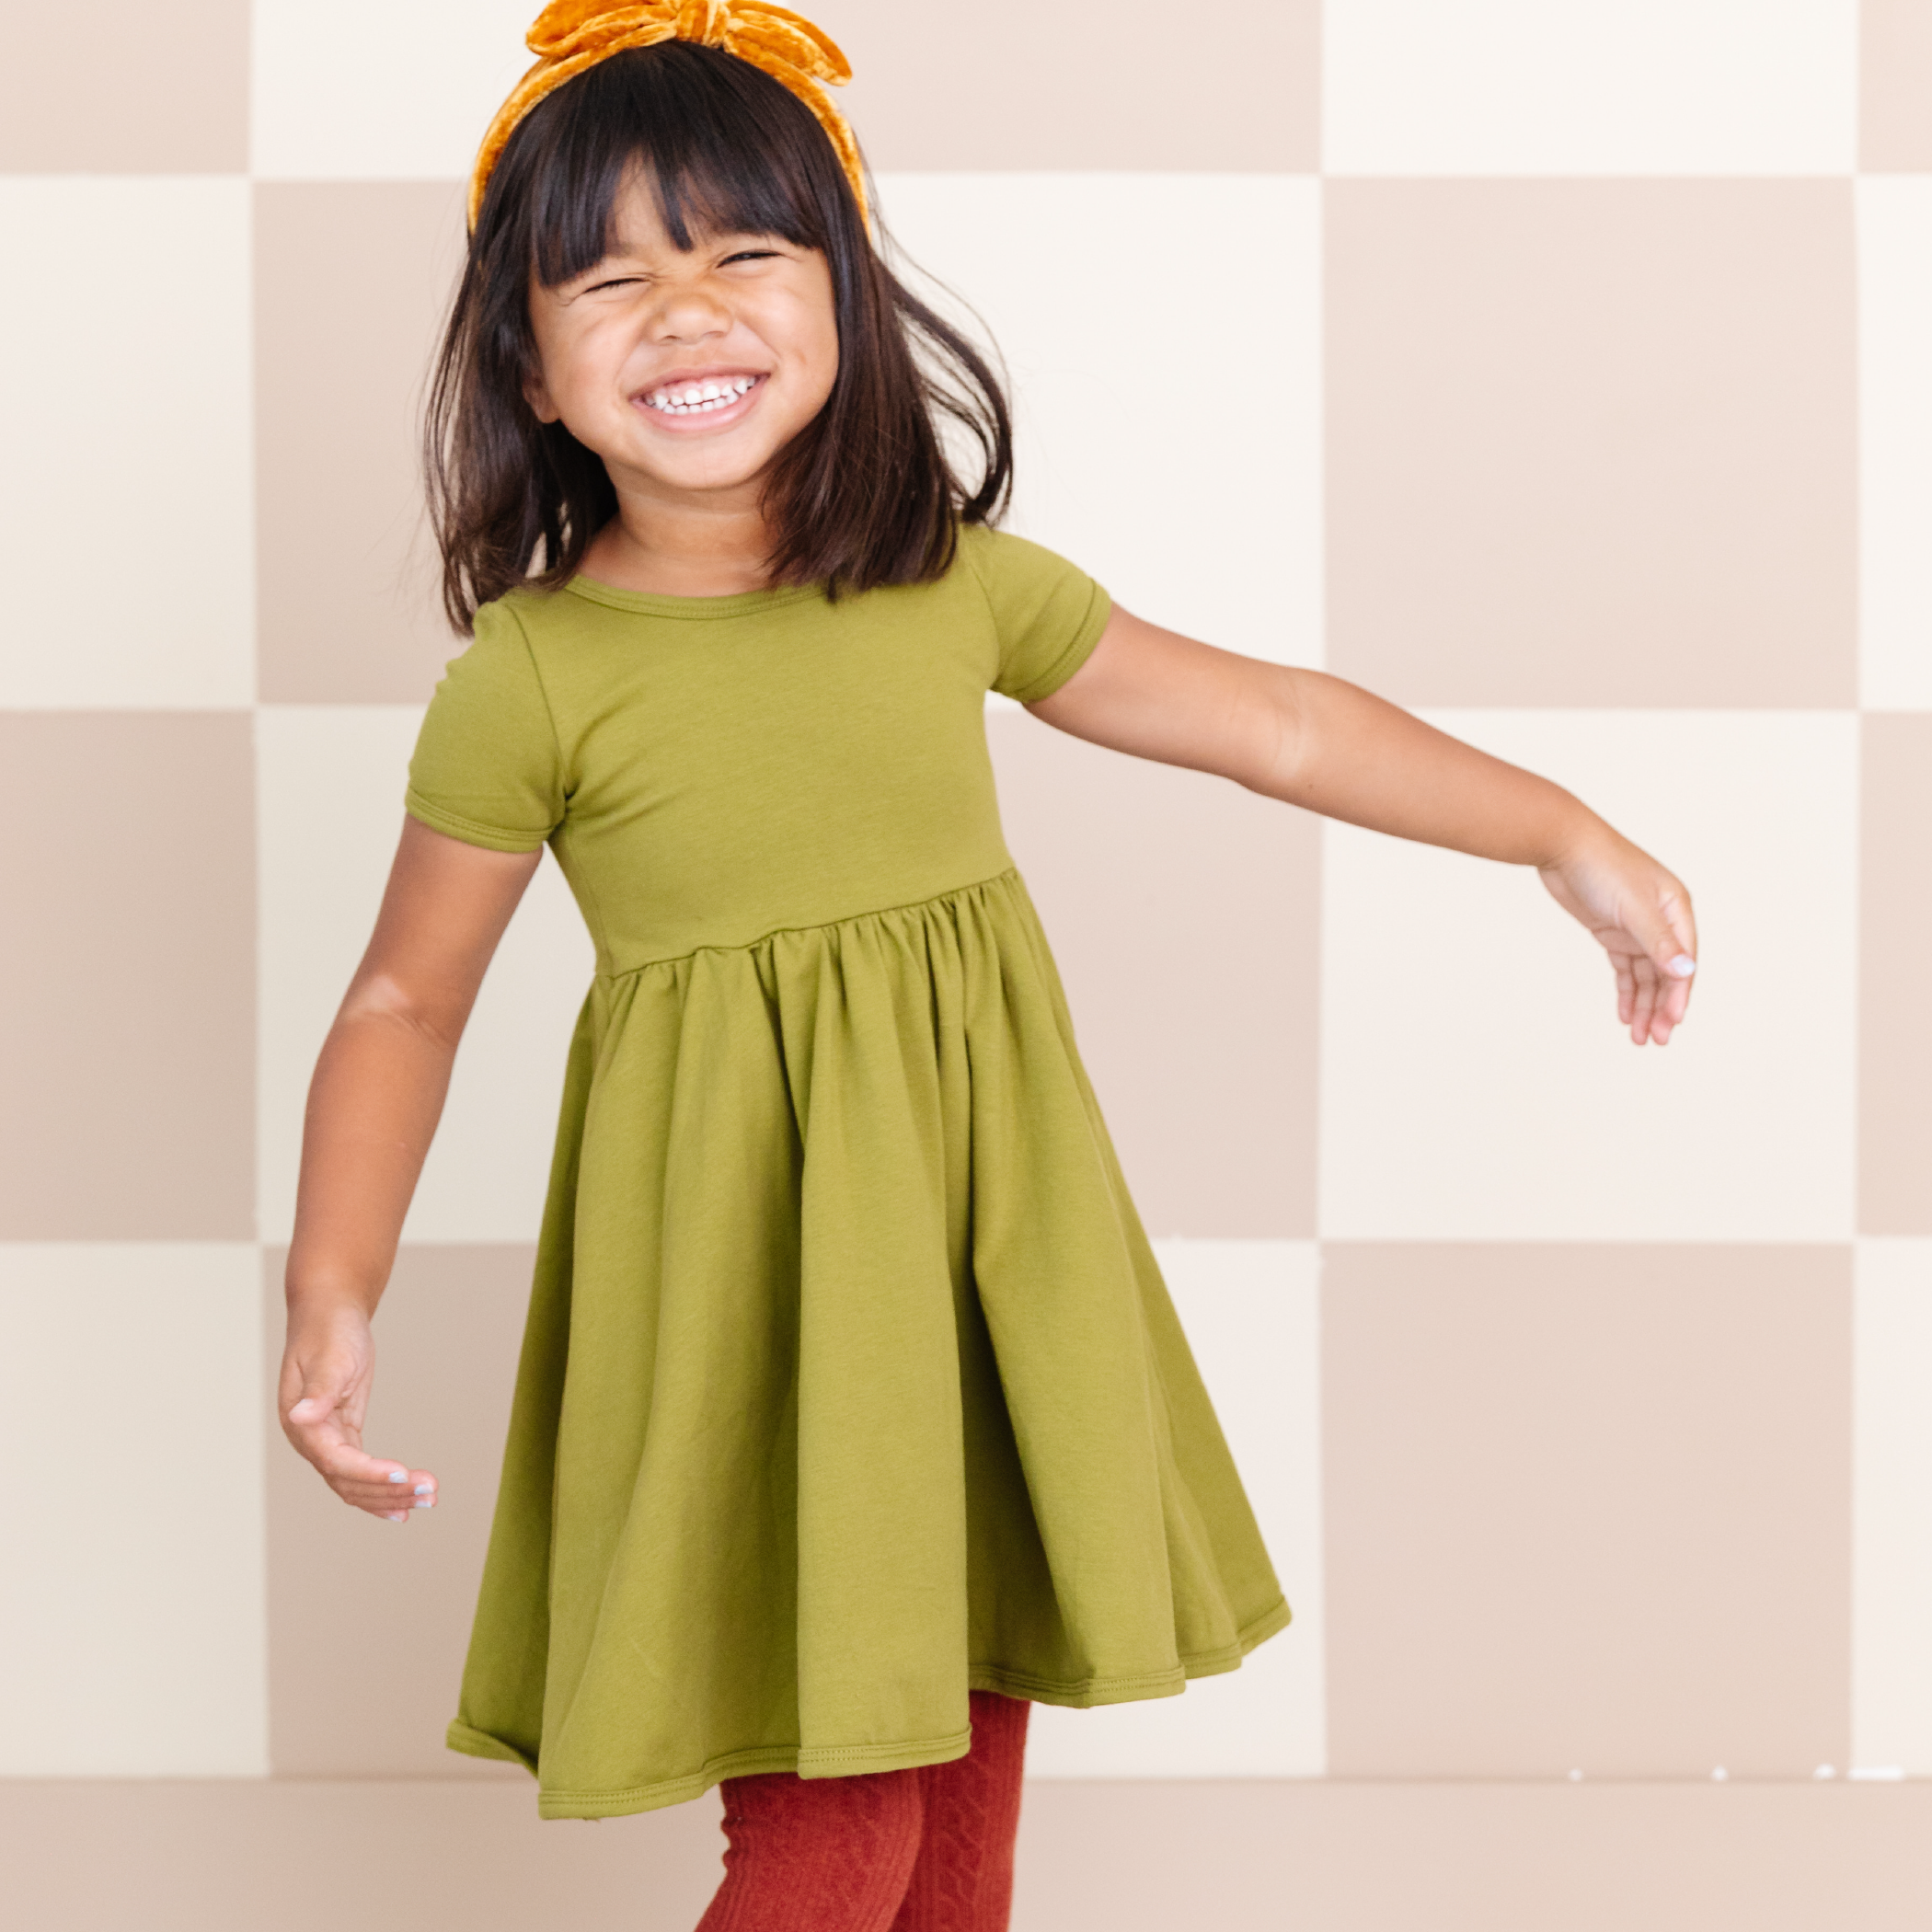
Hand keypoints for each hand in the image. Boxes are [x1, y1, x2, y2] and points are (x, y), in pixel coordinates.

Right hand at [279, 1302, 437, 1521]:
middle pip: (348, 1482)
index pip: (336, 1460)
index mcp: (301, 1424)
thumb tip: (300, 1418)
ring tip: (430, 1499)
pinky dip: (381, 1489)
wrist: (328, 1315)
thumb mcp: (329, 1357)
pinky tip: (405, 1503)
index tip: (403, 1474)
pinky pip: (359, 1473)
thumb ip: (318, 1391)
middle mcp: (310, 1440)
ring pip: (355, 1484)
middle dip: (389, 1492)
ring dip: (391, 1496)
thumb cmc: (328, 1331)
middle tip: (431, 1493)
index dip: (369, 1472)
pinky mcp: (342, 1437)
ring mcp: (325, 1442)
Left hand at [1538, 823, 1697, 1046]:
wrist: (1561, 844)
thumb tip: (1686, 973)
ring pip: (1645, 975)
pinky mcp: (1611, 931)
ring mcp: (1636, 927)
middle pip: (1666, 973)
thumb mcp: (1633, 908)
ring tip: (1638, 1037)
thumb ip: (1659, 943)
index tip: (1671, 1023)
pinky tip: (1623, 1015)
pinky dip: (1625, 992)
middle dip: (1662, 1007)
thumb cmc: (1602, 867)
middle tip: (1655, 1040)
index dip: (1679, 994)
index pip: (1684, 961)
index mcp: (1676, 909)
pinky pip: (1624, 969)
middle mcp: (1661, 920)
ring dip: (1643, 1006)